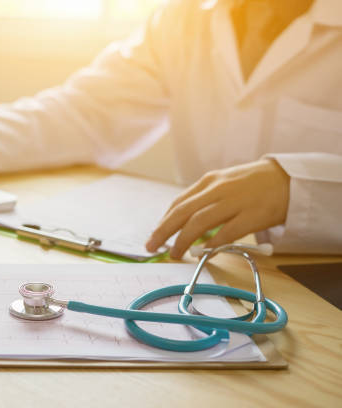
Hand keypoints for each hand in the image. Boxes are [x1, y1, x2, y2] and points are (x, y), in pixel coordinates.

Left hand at [145, 159, 289, 258]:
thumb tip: (182, 223)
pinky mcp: (253, 215)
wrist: (288, 179)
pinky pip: (227, 232)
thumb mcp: (224, 184)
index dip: (164, 221)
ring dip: (183, 240)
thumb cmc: (251, 185)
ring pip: (200, 222)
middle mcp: (218, 190)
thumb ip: (204, 199)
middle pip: (183, 212)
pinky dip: (213, 243)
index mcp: (209, 182)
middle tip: (151, 246)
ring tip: (175, 253)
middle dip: (164, 231)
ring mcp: (235, 202)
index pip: (179, 203)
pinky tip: (204, 252)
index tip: (154, 235)